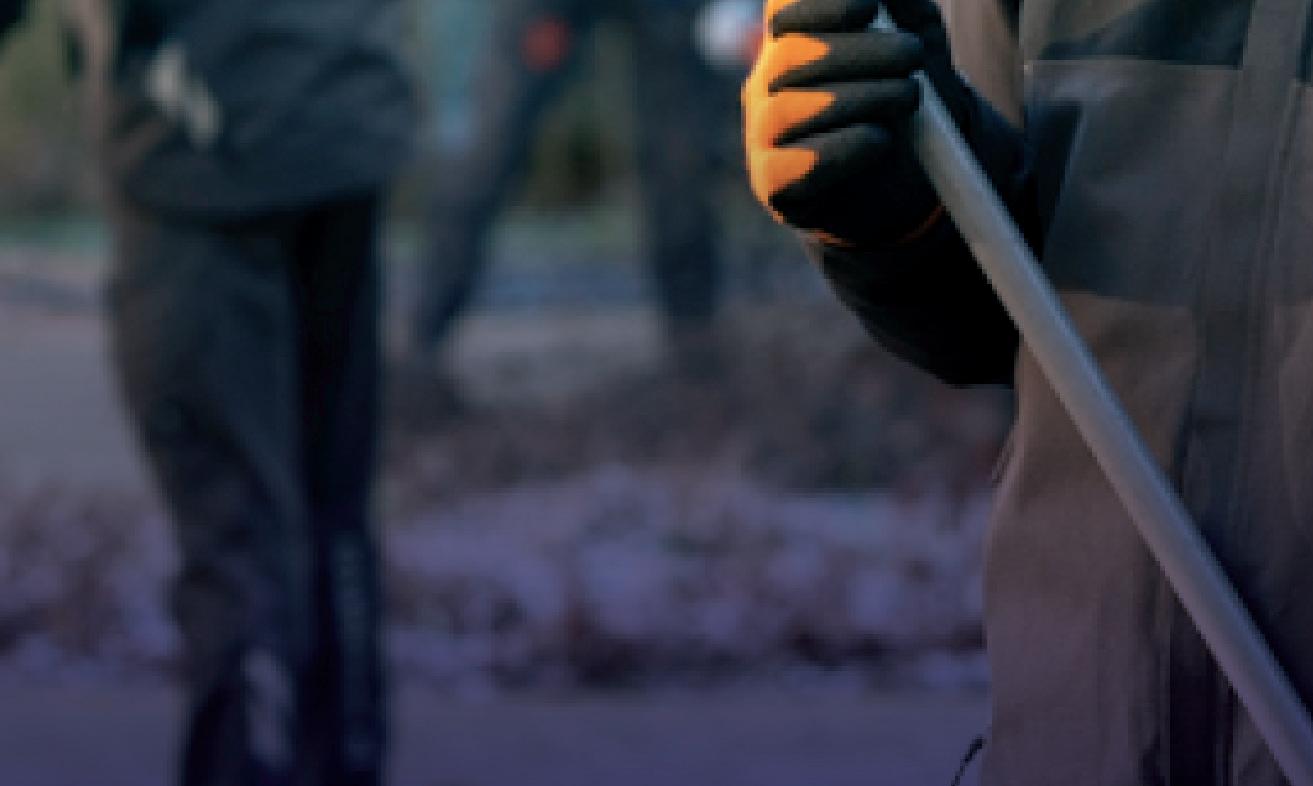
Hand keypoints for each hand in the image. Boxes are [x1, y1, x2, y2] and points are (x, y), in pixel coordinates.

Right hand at [743, 0, 966, 246]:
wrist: (903, 181)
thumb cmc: (903, 100)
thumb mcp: (916, 44)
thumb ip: (902, 10)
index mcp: (790, 42)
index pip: (782, 12)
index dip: (820, 5)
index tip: (870, 7)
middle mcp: (765, 84)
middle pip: (788, 57)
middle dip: (858, 52)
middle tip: (912, 55)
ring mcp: (762, 135)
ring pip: (787, 110)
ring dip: (858, 99)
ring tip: (908, 96)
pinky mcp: (772, 183)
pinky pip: (794, 164)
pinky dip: (844, 148)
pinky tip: (881, 140)